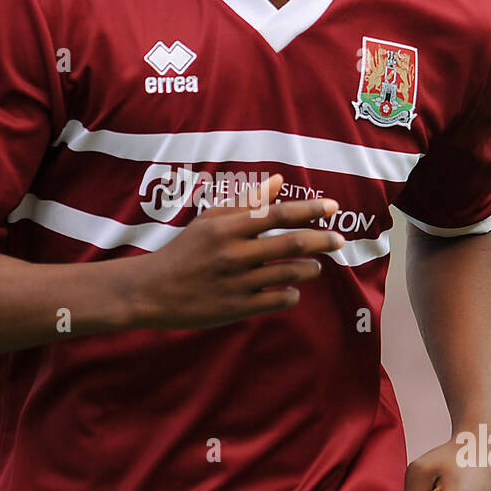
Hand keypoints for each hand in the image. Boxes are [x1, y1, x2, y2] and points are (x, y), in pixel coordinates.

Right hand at [131, 172, 343, 330]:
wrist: (152, 291)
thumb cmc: (185, 251)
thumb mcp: (210, 221)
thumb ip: (246, 202)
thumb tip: (278, 181)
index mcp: (227, 228)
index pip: (277, 214)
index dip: (309, 209)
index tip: (333, 206)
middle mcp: (234, 253)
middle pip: (290, 243)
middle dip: (321, 240)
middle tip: (339, 240)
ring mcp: (236, 282)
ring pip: (288, 273)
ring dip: (309, 269)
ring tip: (315, 266)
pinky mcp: (236, 308)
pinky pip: (277, 300)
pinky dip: (291, 294)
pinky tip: (292, 290)